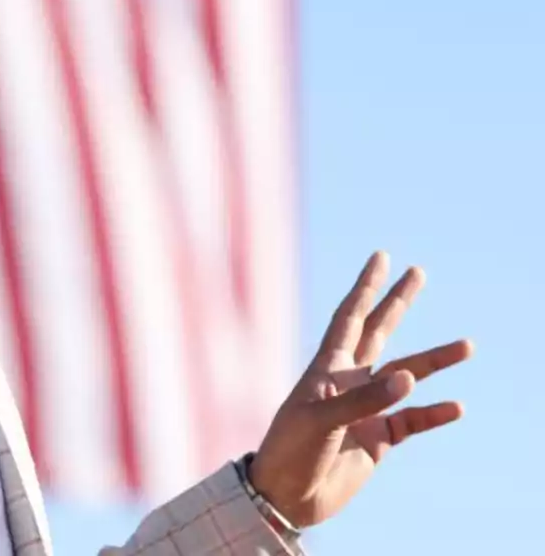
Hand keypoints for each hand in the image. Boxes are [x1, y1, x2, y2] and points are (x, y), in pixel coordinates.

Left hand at [249, 251, 472, 527]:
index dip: (365, 287)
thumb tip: (410, 378)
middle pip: (379, 332)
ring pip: (407, 377)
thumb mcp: (320, 421)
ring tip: (467, 345)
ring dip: (434, 361)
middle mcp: (348, 382)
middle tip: (419, 272)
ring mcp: (365, 409)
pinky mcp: (377, 440)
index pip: (349, 317)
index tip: (381, 257)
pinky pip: (413, 421)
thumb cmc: (290, 450)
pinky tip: (456, 406)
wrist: (285, 497)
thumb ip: (364, 400)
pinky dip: (434, 413)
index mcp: (326, 368)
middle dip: (397, 302)